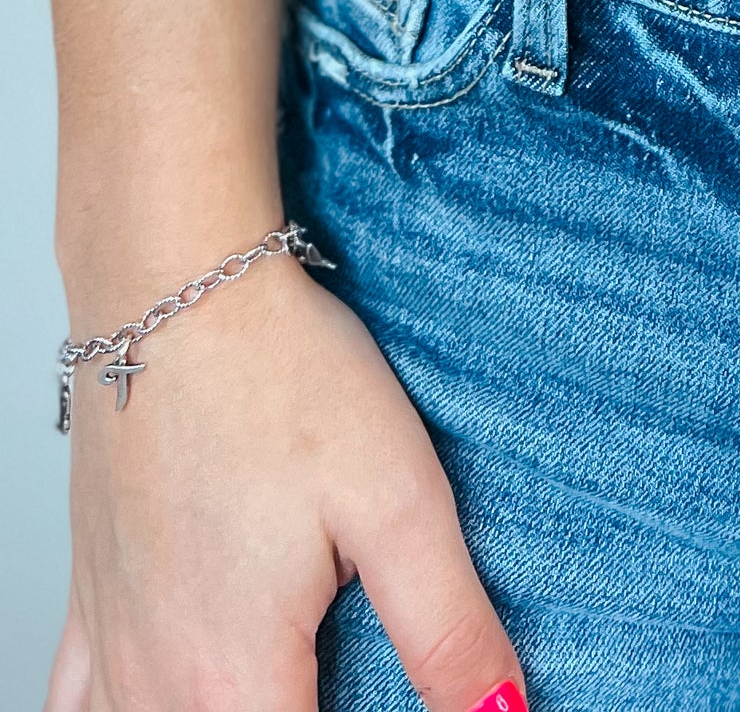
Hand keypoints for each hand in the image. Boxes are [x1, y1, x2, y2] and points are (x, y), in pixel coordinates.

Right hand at [46, 251, 523, 711]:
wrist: (174, 285)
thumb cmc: (281, 373)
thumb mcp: (398, 499)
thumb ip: (447, 627)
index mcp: (234, 676)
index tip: (404, 704)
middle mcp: (155, 679)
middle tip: (354, 683)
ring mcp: (113, 640)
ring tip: (282, 683)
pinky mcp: (91, 594)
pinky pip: (76, 703)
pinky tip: (161, 694)